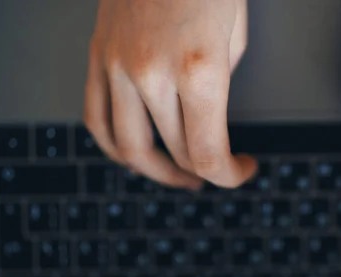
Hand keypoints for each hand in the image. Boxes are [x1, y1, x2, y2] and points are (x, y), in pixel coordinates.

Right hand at [84, 0, 255, 189]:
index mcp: (200, 71)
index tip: (244, 169)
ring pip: (128, 148)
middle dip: (204, 171)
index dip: (230, 175)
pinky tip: (135, 153)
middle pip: (175, 153)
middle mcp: (152, 74)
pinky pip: (96, 118)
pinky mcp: (98, 55)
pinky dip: (115, 146)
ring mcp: (117, 66)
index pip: (208, 154)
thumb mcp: (234, 37)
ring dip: (157, 172)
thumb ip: (218, 86)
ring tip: (177, 175)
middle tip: (218, 171)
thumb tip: (206, 117)